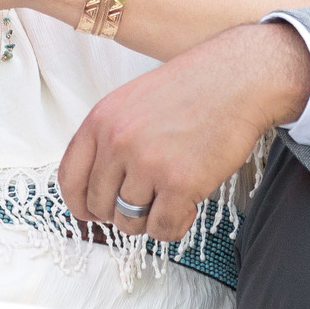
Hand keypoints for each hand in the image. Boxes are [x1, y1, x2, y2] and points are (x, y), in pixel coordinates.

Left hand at [60, 22, 309, 241]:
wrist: (240, 79)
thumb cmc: (193, 90)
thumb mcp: (133, 102)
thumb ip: (110, 139)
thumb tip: (98, 189)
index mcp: (100, 120)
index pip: (69, 178)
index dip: (80, 203)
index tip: (93, 213)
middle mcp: (117, 142)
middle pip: (99, 205)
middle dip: (121, 212)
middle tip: (148, 201)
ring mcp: (147, 163)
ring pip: (129, 221)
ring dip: (150, 218)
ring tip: (172, 198)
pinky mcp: (179, 183)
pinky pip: (162, 229)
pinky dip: (175, 226)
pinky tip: (189, 206)